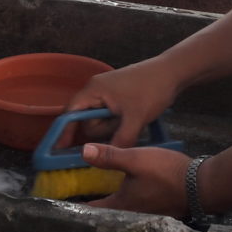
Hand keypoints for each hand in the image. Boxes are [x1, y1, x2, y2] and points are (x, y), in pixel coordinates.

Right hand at [61, 58, 180, 146]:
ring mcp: (106, 92)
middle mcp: (95, 90)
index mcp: (94, 90)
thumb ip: (120, 140)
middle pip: (86, 120)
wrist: (172, 73)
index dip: (64, 132)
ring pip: (99, 120)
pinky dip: (117, 123)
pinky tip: (130, 123)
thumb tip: (106, 158)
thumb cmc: (152, 90)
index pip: (69, 114)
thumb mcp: (136, 119)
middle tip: (122, 127)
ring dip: (112, 127)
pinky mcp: (116, 96)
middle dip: (102, 130)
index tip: (59, 150)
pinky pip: (108, 115)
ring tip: (132, 121)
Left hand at [83, 144, 191, 217]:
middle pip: (105, 209)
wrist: (201, 185)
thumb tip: (83, 151)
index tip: (63, 198)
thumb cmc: (165, 173)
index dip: (76, 203)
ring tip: (100, 186)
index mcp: (120, 205)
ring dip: (109, 198)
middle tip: (80, 190)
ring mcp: (145, 211)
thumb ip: (109, 156)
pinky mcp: (157, 206)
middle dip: (93, 201)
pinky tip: (128, 184)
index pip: (91, 208)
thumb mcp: (135, 159)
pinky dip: (125, 195)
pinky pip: (134, 202)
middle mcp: (130, 213)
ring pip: (120, 206)